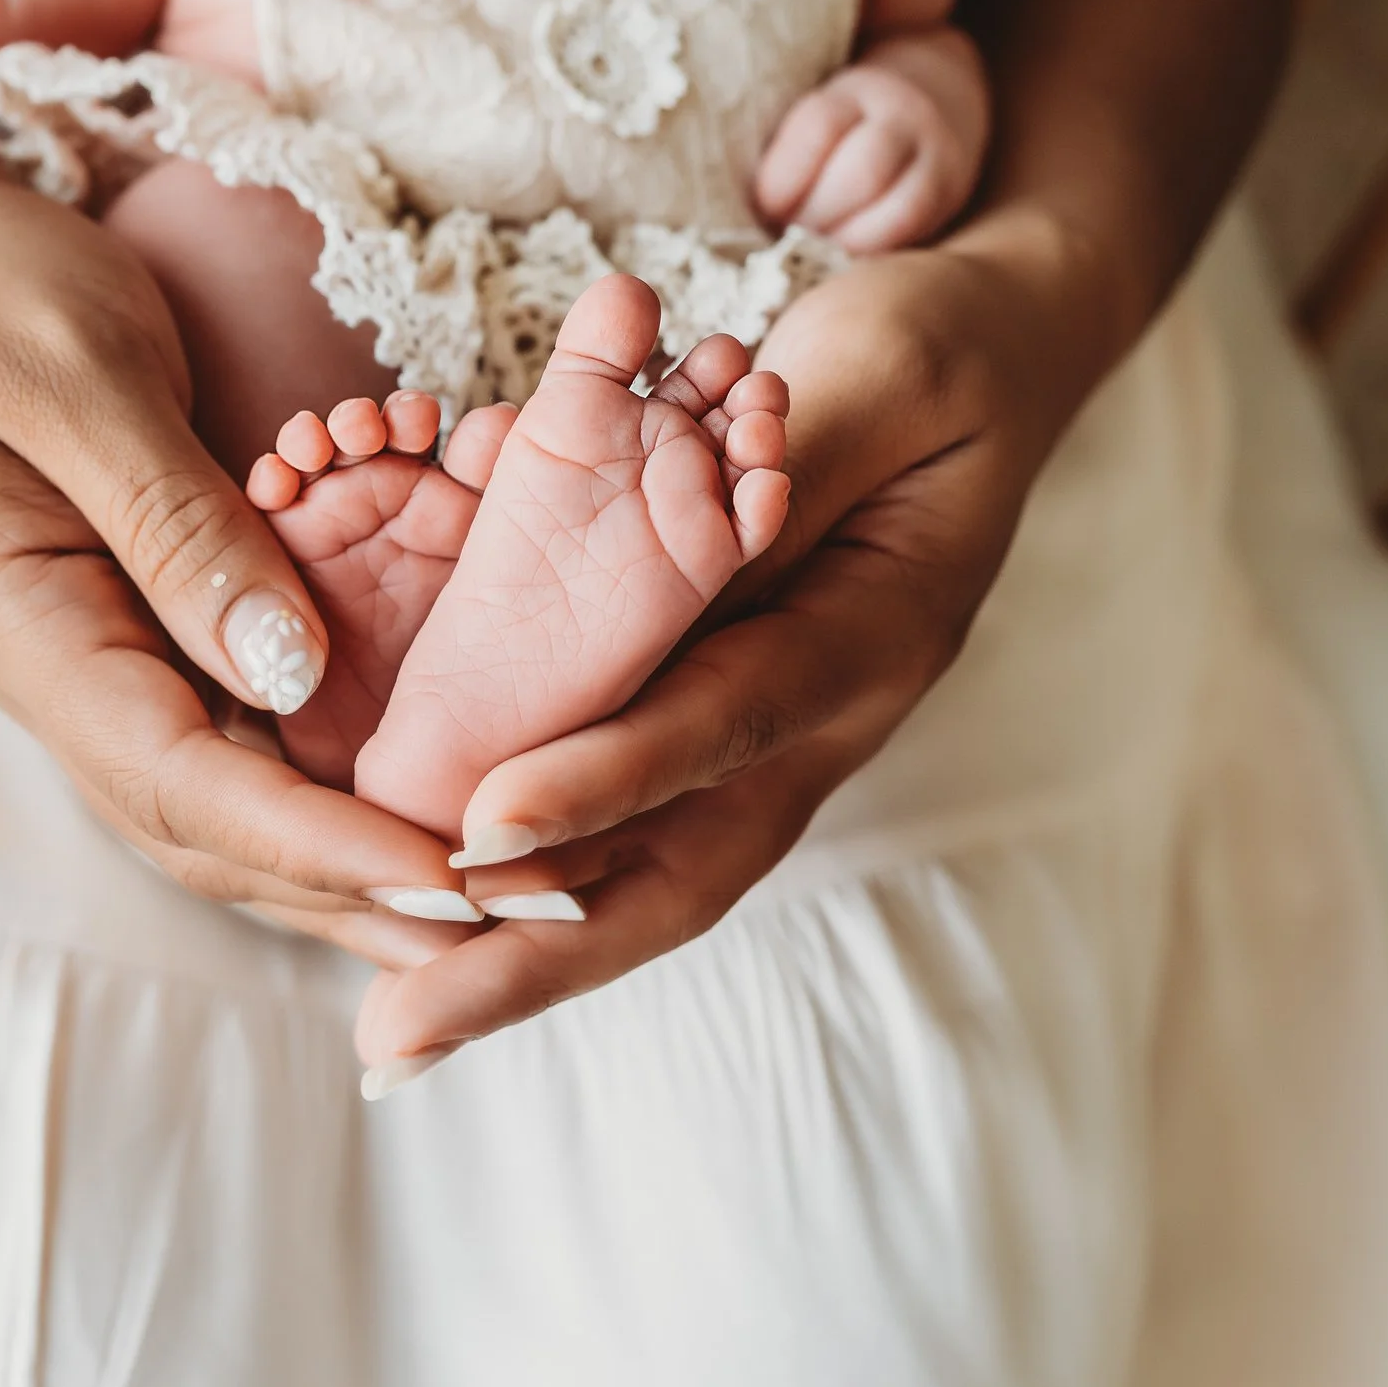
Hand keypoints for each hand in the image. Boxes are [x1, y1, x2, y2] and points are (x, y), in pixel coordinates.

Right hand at [0, 142, 466, 916]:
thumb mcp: (80, 377)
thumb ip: (175, 526)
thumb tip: (288, 674)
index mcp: (30, 633)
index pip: (185, 784)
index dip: (319, 841)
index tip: (448, 878)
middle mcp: (68, 679)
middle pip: (217, 836)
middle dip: (358, 892)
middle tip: (517, 922)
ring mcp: (106, 664)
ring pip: (237, 809)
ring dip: (357, 865)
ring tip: (498, 903)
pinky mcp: (150, 631)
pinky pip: (247, 738)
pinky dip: (337, 786)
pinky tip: (432, 805)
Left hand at [332, 239, 1089, 1072]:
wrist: (995, 362)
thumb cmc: (940, 352)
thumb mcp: (877, 374)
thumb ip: (784, 464)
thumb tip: (699, 544)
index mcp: (870, 635)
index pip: (727, 718)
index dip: (609, 775)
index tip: (484, 829)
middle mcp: (817, 720)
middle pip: (678, 865)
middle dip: (537, 954)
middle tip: (403, 1034)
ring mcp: (768, 736)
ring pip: (639, 870)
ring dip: (514, 951)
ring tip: (393, 1031)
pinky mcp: (712, 721)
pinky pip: (618, 822)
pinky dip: (529, 885)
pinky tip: (424, 934)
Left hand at [754, 30, 988, 255]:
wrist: (928, 97)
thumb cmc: (841, 127)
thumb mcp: (812, 121)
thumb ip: (780, 156)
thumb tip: (729, 218)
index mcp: (851, 92)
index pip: (819, 125)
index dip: (783, 178)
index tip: (763, 207)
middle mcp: (899, 115)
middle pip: (860, 173)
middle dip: (814, 218)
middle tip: (785, 238)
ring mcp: (933, 152)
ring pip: (895, 208)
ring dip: (845, 241)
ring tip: (813, 253)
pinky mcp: (948, 190)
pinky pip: (913, 229)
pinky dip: (872, 252)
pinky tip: (844, 260)